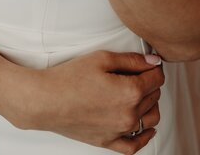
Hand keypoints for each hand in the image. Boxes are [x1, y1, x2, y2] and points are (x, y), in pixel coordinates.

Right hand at [14, 50, 163, 153]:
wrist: (46, 100)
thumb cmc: (69, 78)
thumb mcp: (101, 58)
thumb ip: (131, 60)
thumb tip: (153, 62)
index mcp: (130, 92)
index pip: (156, 79)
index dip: (153, 67)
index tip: (148, 64)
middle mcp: (129, 115)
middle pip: (154, 96)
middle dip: (150, 83)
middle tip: (136, 73)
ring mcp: (120, 131)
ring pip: (151, 119)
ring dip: (150, 104)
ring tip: (138, 93)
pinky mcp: (109, 142)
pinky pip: (135, 145)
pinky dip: (145, 136)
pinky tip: (144, 127)